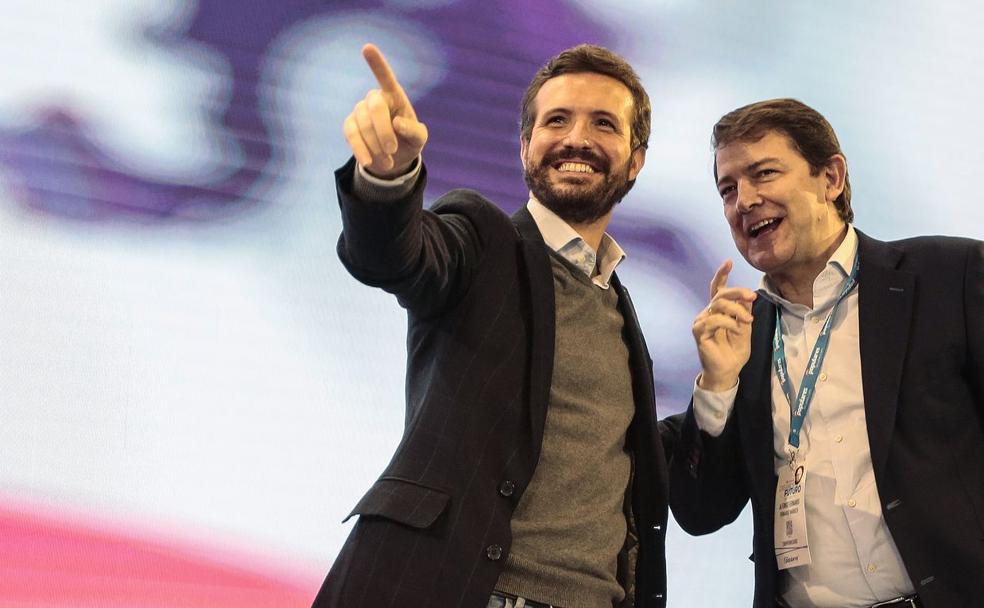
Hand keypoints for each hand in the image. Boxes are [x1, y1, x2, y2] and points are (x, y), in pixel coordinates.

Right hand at [342, 44, 428, 178]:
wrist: (393, 159)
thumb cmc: (409, 141)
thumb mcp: (419, 138)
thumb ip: (413, 130)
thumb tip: (396, 124)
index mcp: (395, 96)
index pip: (385, 76)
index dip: (376, 63)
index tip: (367, 47)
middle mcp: (375, 99)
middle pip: (375, 107)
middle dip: (383, 131)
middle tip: (393, 150)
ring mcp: (360, 111)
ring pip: (362, 124)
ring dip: (376, 146)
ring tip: (388, 162)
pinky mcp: (350, 125)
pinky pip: (351, 134)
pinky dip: (361, 150)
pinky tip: (370, 162)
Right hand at [692, 260, 756, 391]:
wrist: (727, 371)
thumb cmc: (734, 351)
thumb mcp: (745, 328)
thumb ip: (744, 312)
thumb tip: (747, 297)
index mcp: (718, 310)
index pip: (717, 289)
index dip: (722, 274)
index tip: (729, 261)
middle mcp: (708, 312)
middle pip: (720, 294)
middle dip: (737, 292)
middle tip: (752, 297)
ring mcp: (702, 321)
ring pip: (718, 305)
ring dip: (737, 310)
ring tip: (748, 321)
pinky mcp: (699, 332)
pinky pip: (713, 319)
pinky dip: (729, 322)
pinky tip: (737, 329)